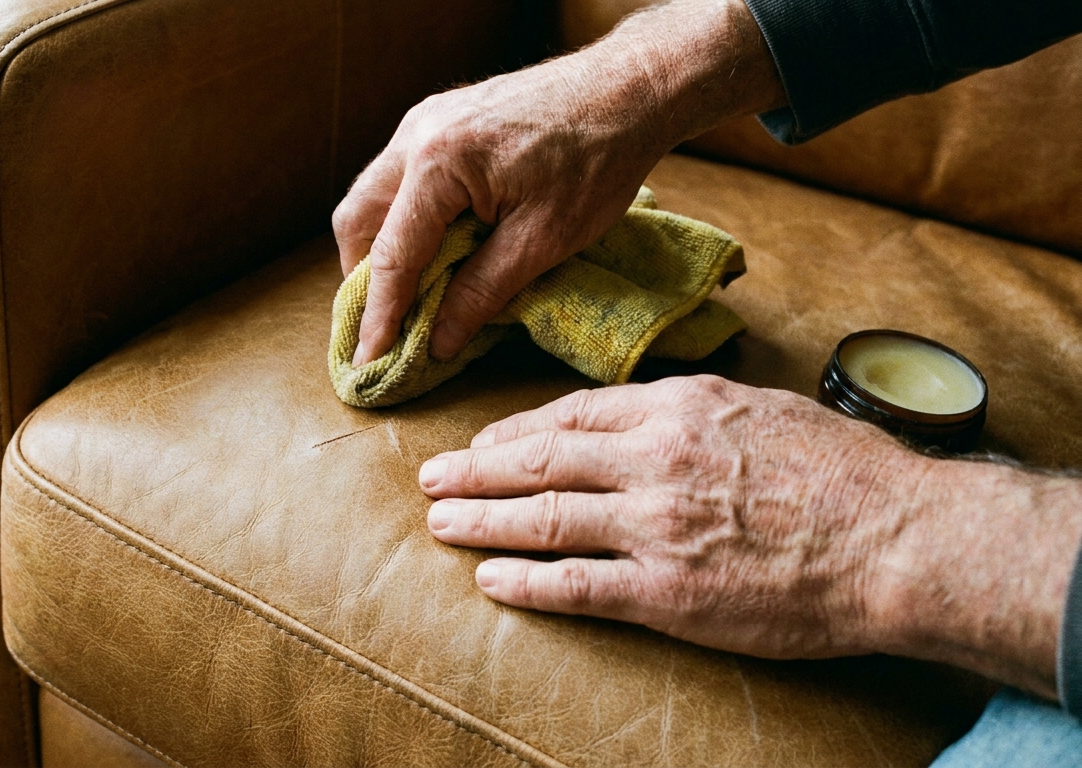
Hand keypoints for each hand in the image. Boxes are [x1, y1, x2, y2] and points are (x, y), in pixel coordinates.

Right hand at [332, 0, 785, 365]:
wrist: (629, 90)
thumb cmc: (597, 161)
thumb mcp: (543, 241)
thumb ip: (482, 292)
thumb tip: (438, 341)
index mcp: (438, 164)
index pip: (391, 255)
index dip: (379, 315)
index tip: (368, 361)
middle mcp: (417, 134)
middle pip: (358, 218)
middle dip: (363, 276)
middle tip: (385, 324)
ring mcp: (426, 119)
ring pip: (374, 194)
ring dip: (381, 245)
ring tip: (408, 291)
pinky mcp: (442, 117)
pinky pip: (400, 174)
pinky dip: (404, 217)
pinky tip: (434, 245)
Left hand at [419, 376, 1081, 696]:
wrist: (897, 538)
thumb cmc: (845, 471)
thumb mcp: (762, 407)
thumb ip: (695, 409)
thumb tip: (652, 412)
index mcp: (677, 409)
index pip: (572, 414)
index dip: (516, 429)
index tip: (484, 440)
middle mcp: (654, 460)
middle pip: (539, 461)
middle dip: (476, 468)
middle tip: (432, 475)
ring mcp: (656, 527)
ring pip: (544, 519)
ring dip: (481, 519)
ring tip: (440, 521)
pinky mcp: (668, 591)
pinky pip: (576, 586)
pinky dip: (526, 582)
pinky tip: (490, 578)